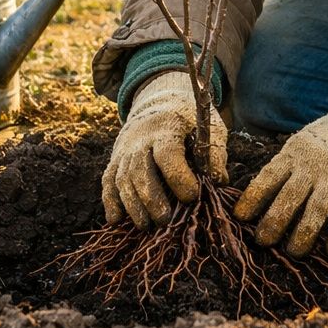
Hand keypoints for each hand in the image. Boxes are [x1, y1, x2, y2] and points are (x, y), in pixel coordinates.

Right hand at [102, 71, 226, 228]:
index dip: (178, 177)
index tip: (192, 196)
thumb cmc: (189, 120)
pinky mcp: (115, 159)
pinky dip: (110, 201)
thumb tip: (219, 181)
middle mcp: (141, 139)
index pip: (168, 154)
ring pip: (122, 179)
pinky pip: (108, 181)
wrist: (159, 101)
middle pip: (140, 170)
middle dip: (151, 198)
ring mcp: (125, 150)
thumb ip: (214, 153)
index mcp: (167, 128)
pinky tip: (116, 220)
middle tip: (164, 220)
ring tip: (145, 226)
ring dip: (132, 205)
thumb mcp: (207, 126)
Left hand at [234, 93, 327, 255]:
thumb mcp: (300, 146)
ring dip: (304, 234)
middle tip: (263, 241)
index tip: (240, 217)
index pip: (268, 177)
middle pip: (290, 197)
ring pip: (316, 210)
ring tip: (294, 252)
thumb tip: (256, 199)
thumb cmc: (325, 143)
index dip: (252, 198)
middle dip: (274, 222)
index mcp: (293, 155)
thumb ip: (284, 168)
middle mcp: (313, 167)